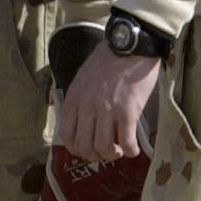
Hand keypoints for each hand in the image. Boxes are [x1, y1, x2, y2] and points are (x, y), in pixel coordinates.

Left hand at [56, 42, 160, 161]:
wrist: (131, 45)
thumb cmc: (110, 58)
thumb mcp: (84, 76)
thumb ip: (81, 97)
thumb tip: (84, 117)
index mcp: (75, 98)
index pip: (66, 135)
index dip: (76, 149)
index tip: (87, 149)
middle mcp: (87, 107)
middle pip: (83, 146)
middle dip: (95, 155)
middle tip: (105, 151)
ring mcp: (107, 111)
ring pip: (103, 149)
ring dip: (112, 155)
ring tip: (119, 150)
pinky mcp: (127, 112)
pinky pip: (126, 142)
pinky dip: (130, 151)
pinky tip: (134, 150)